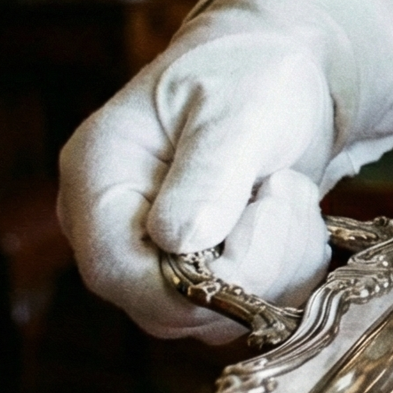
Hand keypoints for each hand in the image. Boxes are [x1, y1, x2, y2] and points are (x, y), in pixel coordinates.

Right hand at [58, 0, 337, 343]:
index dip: (192, 276)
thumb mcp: (239, 108)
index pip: (114, 269)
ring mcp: (153, 260)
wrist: (277, 77)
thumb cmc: (249, 76)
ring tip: (289, 190)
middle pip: (167, 306)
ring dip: (279, 263)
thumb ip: (211, 172)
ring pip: (212, 316)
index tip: (265, 216)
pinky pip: (243, 309)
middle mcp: (113, 232)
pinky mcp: (198, 277)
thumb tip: (179, 241)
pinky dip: (289, 270)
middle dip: (253, 263)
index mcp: (98, 178)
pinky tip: (294, 214)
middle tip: (288, 190)